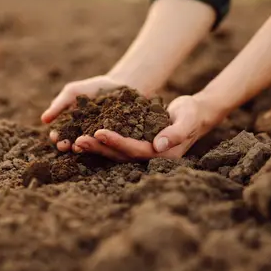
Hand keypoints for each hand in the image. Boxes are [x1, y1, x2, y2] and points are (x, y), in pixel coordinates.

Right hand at [41, 75, 128, 151]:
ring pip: (86, 145)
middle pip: (71, 143)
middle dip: (66, 145)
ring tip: (78, 148)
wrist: (117, 84)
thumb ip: (59, 105)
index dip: (56, 136)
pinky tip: (96, 142)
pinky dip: (99, 143)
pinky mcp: (110, 137)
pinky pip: (103, 141)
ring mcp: (96, 137)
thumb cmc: (91, 88)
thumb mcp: (73, 92)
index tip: (54, 136)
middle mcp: (82, 134)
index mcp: (70, 125)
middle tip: (64, 146)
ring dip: (80, 147)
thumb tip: (43, 120)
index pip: (60, 134)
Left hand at [54, 94, 223, 161]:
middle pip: (120, 154)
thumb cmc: (192, 114)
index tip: (99, 132)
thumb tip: (157, 145)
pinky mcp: (136, 144)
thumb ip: (175, 132)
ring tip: (76, 140)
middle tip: (79, 140)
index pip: (134, 149)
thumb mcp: (188, 119)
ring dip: (96, 147)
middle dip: (99, 147)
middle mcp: (149, 156)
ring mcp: (142, 152)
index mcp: (162, 154)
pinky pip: (115, 146)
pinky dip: (101, 142)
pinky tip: (85, 135)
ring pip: (114, 152)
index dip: (116, 142)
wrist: (194, 114)